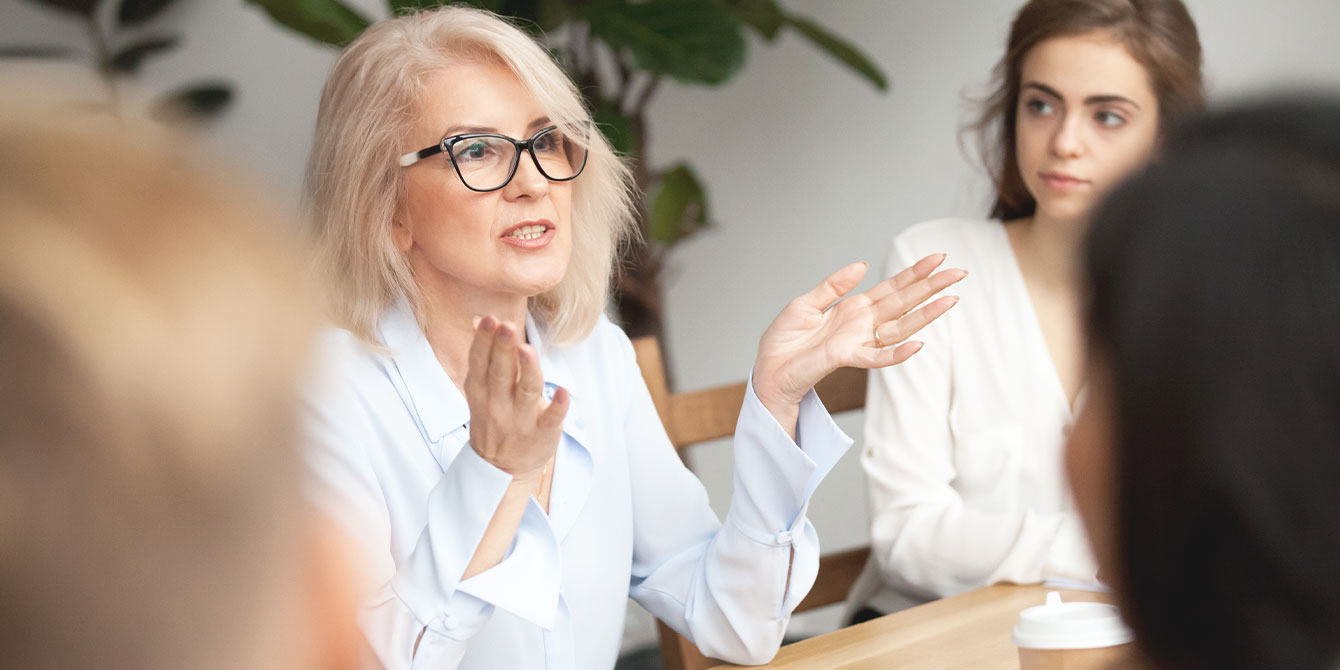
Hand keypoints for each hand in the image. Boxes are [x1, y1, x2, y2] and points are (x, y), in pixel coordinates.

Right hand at [464, 315, 568, 480]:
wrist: (501, 469)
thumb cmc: (494, 419)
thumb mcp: (481, 391)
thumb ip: (484, 356)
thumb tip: (480, 319)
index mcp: (481, 391)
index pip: (480, 362)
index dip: (484, 341)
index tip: (489, 319)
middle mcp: (498, 405)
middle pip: (501, 373)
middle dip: (502, 349)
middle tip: (506, 325)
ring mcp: (521, 421)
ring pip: (526, 392)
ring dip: (527, 370)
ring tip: (526, 350)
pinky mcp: (543, 435)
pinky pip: (551, 419)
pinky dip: (557, 406)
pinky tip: (564, 392)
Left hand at [753, 254, 965, 414]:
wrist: (768, 370)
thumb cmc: (784, 341)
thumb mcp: (805, 303)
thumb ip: (833, 285)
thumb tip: (862, 265)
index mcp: (854, 308)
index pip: (891, 288)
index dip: (914, 273)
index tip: (937, 258)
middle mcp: (862, 324)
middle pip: (904, 303)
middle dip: (931, 287)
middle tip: (959, 272)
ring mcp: (858, 342)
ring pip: (900, 327)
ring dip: (926, 315)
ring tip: (951, 300)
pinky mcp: (846, 358)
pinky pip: (877, 357)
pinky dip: (897, 353)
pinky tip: (918, 344)